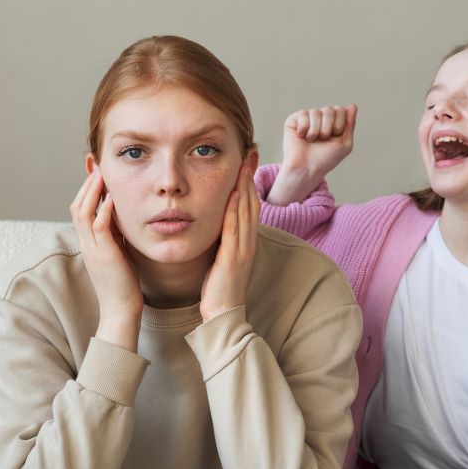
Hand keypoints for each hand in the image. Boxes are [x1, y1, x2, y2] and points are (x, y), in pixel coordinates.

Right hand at [70, 168, 142, 349]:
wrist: (122, 312)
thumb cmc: (124, 285)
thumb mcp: (119, 254)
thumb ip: (116, 237)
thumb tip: (122, 218)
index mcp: (89, 243)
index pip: (81, 209)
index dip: (86, 189)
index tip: (95, 170)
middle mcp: (86, 244)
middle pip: (77, 205)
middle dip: (86, 183)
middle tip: (95, 163)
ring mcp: (92, 249)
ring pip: (82, 212)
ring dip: (91, 190)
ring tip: (101, 172)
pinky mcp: (104, 256)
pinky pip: (99, 227)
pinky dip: (103, 209)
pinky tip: (112, 196)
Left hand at [201, 164, 259, 320]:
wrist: (223, 316)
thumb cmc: (219, 290)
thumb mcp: (222, 260)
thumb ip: (222, 241)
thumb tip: (214, 225)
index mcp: (246, 242)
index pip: (250, 206)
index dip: (249, 182)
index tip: (246, 161)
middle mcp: (248, 242)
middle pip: (252, 202)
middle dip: (250, 176)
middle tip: (250, 152)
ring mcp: (243, 249)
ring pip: (246, 211)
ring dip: (246, 186)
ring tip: (244, 164)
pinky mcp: (233, 257)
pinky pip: (235, 228)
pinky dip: (236, 209)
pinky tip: (235, 193)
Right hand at [269, 104, 356, 204]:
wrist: (307, 168)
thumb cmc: (326, 159)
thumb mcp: (345, 143)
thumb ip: (350, 124)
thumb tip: (353, 105)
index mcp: (333, 122)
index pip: (340, 110)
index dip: (339, 126)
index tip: (334, 138)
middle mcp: (320, 118)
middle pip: (329, 110)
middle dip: (327, 129)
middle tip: (322, 140)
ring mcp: (307, 118)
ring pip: (316, 112)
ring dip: (316, 131)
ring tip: (311, 141)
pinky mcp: (294, 119)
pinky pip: (303, 114)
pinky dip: (304, 129)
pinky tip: (301, 136)